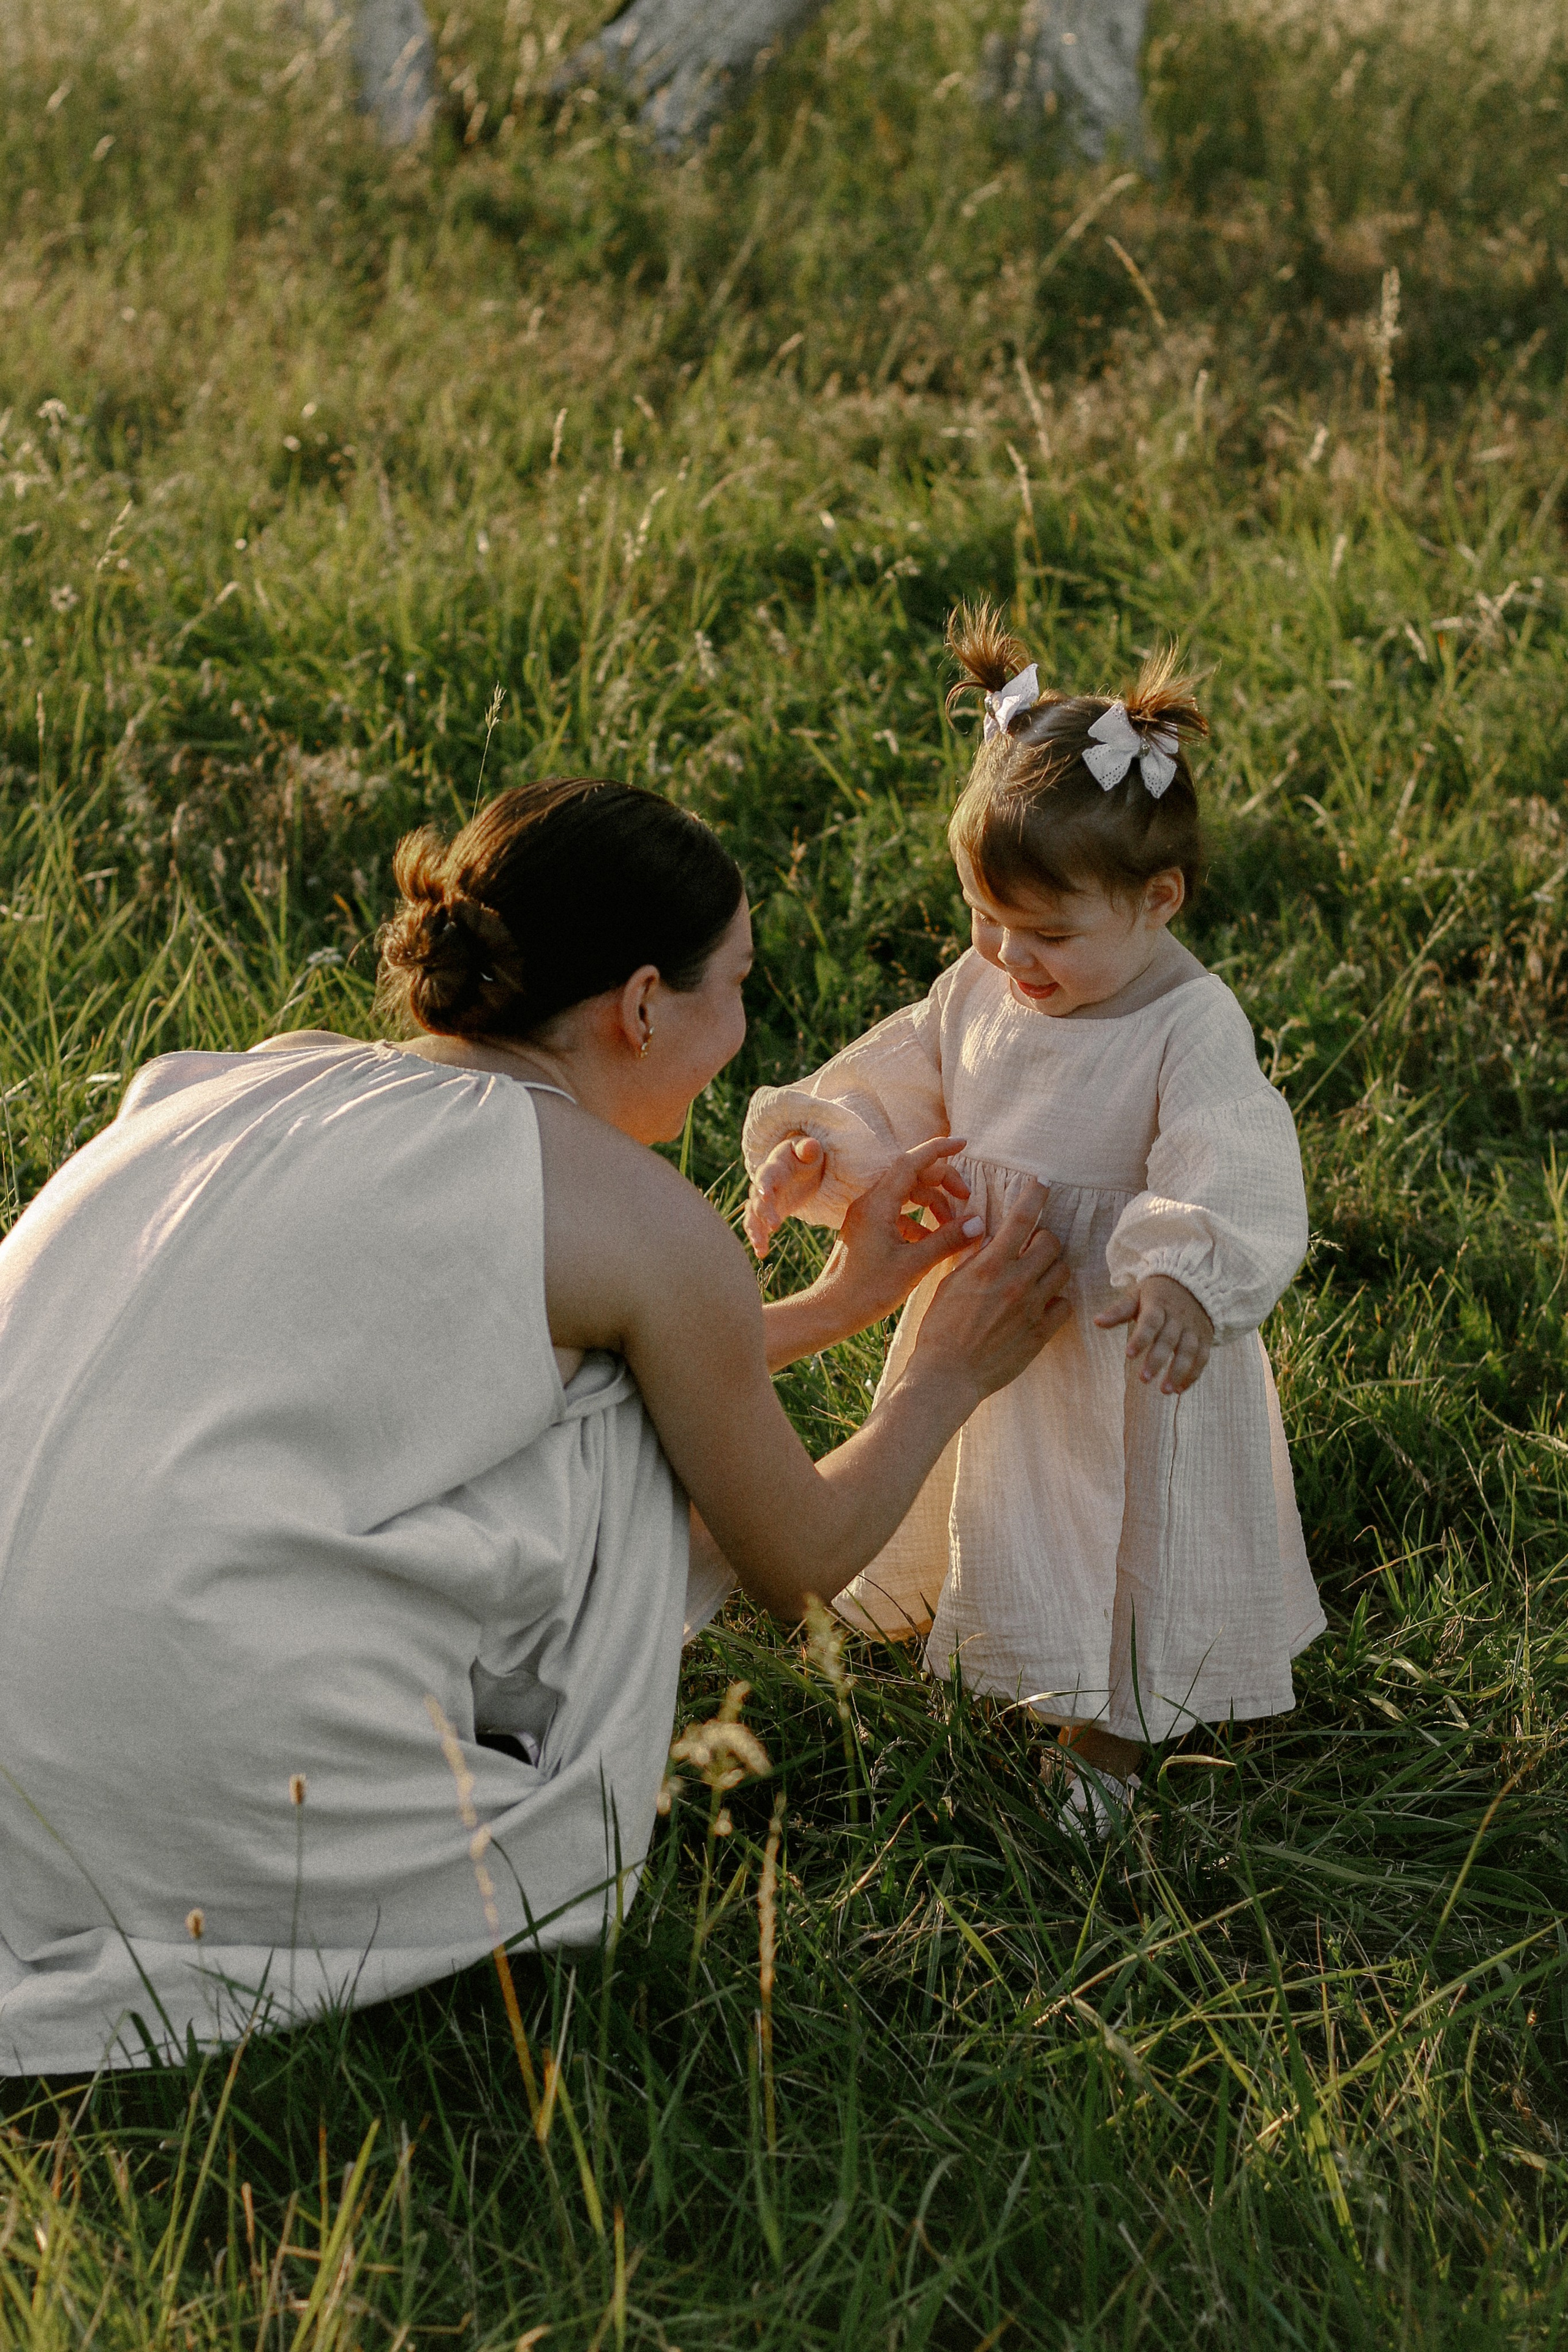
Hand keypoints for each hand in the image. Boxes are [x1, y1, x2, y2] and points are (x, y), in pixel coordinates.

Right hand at [743, 1135, 825, 1257]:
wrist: (799, 1166)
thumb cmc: (805, 1155)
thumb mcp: (810, 1150)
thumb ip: (808, 1148)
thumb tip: (809, 1147)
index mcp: (774, 1167)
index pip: (766, 1175)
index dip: (764, 1185)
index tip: (765, 1196)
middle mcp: (764, 1184)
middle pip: (758, 1199)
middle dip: (764, 1213)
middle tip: (774, 1226)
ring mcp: (764, 1200)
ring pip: (753, 1216)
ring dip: (755, 1231)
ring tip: (760, 1248)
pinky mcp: (767, 1213)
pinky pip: (758, 1226)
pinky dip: (759, 1239)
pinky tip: (761, 1253)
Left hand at [816, 1137, 980, 1328]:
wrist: (829, 1312)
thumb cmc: (866, 1291)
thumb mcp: (913, 1265)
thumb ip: (947, 1241)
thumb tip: (977, 1222)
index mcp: (878, 1204)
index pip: (912, 1162)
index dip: (939, 1150)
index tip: (964, 1144)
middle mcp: (870, 1203)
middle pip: (912, 1176)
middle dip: (942, 1182)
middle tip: (967, 1198)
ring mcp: (866, 1217)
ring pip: (906, 1196)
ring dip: (932, 1205)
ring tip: (953, 1228)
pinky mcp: (866, 1231)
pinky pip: (897, 1215)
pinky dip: (919, 1222)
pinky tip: (932, 1243)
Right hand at [910, 1180, 1070, 1408]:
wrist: (947, 1375)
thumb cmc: (940, 1329)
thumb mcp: (950, 1284)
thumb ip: (975, 1260)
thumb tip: (991, 1240)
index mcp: (990, 1266)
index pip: (1021, 1219)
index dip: (1035, 1195)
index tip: (1043, 1182)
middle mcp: (1016, 1283)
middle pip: (1052, 1243)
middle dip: (1044, 1240)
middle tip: (1031, 1249)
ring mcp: (1031, 1308)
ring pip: (1062, 1272)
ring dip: (1051, 1269)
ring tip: (1035, 1277)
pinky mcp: (1040, 1333)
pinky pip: (1065, 1306)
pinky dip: (1056, 1302)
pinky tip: (1041, 1305)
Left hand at [1095, 1273, 1213, 1393]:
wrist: (1192, 1283)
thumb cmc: (1156, 1294)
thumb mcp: (1136, 1295)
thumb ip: (1118, 1311)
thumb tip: (1096, 1322)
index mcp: (1158, 1304)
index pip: (1150, 1322)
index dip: (1141, 1338)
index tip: (1129, 1355)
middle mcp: (1177, 1317)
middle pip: (1168, 1340)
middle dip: (1157, 1360)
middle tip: (1143, 1379)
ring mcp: (1193, 1328)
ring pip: (1188, 1351)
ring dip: (1178, 1372)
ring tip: (1165, 1391)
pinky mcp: (1204, 1337)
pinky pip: (1202, 1357)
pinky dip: (1193, 1374)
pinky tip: (1180, 1389)